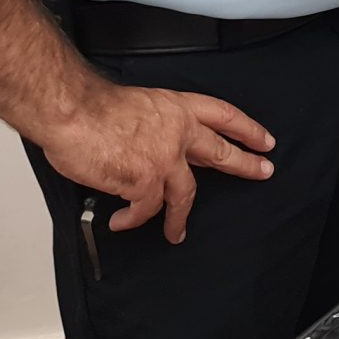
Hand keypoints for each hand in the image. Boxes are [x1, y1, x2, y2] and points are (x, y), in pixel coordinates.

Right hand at [39, 83, 274, 243]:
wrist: (74, 112)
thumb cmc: (94, 107)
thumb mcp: (140, 105)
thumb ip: (156, 126)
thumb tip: (153, 145)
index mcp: (177, 108)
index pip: (224, 116)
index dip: (246, 128)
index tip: (263, 139)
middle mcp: (178, 132)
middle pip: (220, 152)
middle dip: (245, 164)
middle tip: (263, 170)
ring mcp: (165, 159)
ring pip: (185, 194)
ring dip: (179, 218)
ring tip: (177, 232)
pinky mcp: (146, 181)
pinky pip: (146, 210)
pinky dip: (132, 220)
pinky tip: (122, 221)